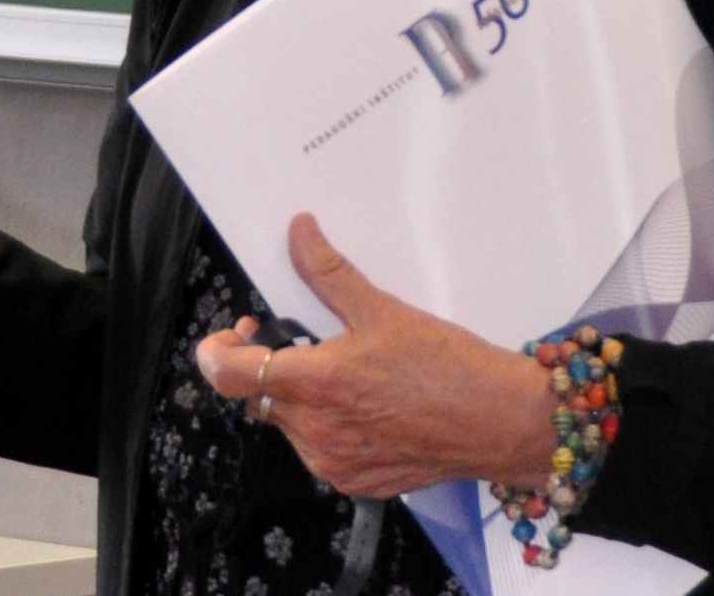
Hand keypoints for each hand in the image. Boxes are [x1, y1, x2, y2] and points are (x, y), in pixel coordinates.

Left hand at [195, 214, 555, 496]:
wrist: (497, 420)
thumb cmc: (446, 366)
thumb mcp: (380, 308)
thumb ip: (327, 272)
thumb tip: (299, 232)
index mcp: (315, 385)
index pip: (229, 377)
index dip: (216, 353)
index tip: (225, 337)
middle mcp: (316, 432)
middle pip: (259, 397)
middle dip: (265, 364)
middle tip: (291, 337)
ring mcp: (335, 463)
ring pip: (290, 424)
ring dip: (299, 395)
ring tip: (338, 367)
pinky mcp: (357, 482)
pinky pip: (321, 450)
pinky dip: (327, 424)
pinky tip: (361, 401)